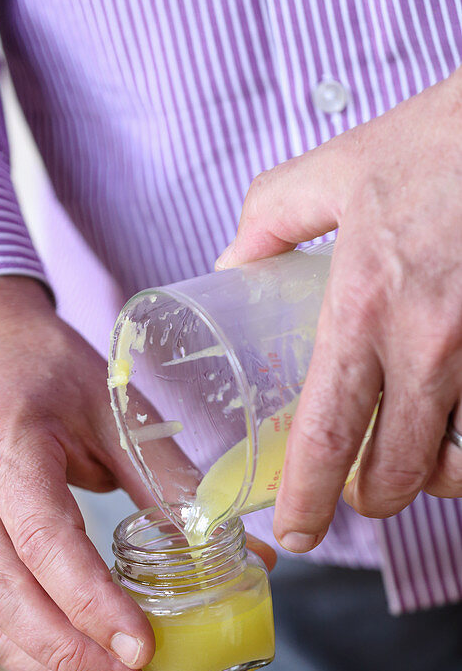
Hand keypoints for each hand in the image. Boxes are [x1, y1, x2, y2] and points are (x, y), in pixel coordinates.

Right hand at [0, 275, 161, 670]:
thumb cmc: (38, 366)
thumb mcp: (110, 404)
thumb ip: (165, 478)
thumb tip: (236, 548)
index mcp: (3, 449)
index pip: (44, 545)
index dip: (93, 606)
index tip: (142, 650)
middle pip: (3, 599)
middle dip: (71, 657)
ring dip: (37, 664)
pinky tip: (18, 661)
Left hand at [217, 67, 461, 552]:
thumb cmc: (440, 139)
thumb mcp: (336, 168)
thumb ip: (271, 217)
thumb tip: (231, 263)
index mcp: (364, 308)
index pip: (326, 436)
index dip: (307, 499)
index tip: (295, 532)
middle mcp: (428, 345)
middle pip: (396, 474)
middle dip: (369, 500)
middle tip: (353, 493)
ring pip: (457, 465)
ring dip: (429, 478)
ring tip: (410, 460)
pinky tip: (456, 426)